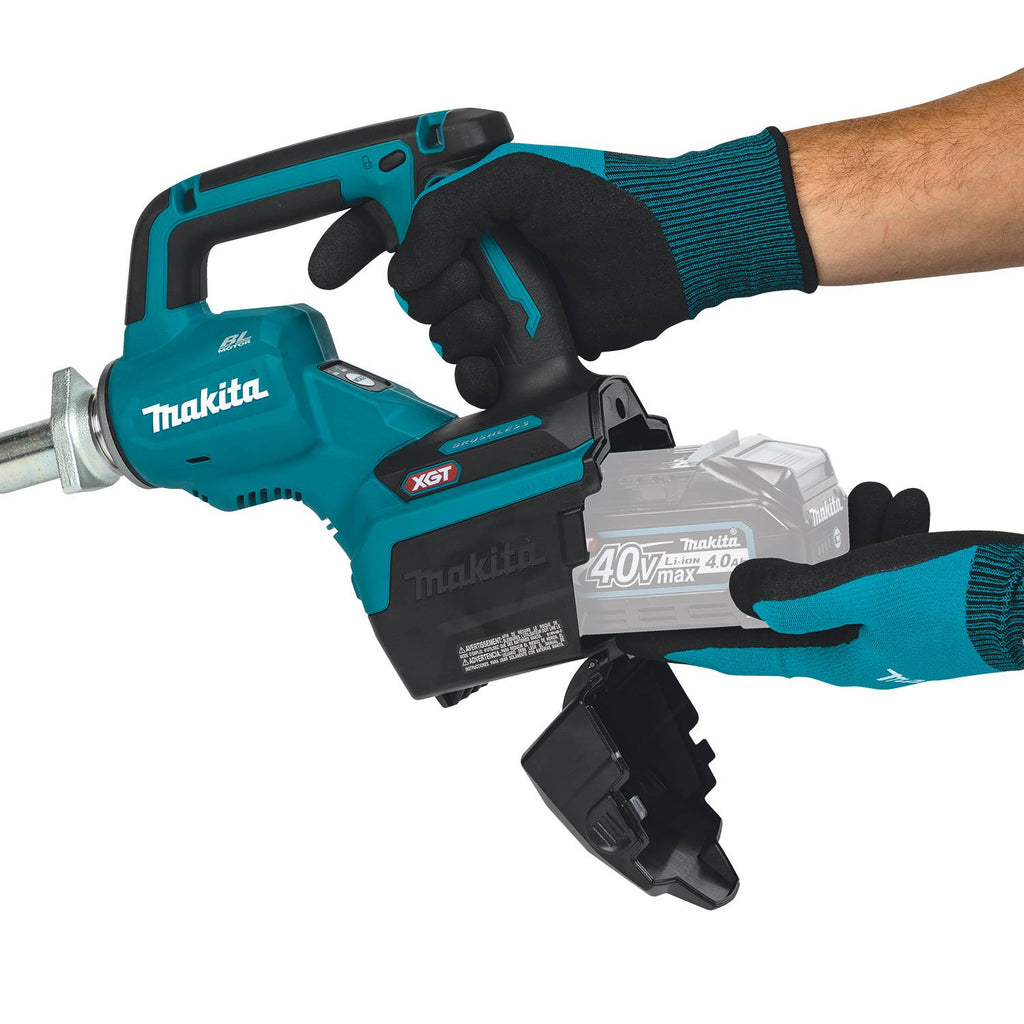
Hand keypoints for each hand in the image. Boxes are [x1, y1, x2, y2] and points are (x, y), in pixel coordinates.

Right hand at [309, 133, 815, 404]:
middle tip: (478, 280)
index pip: (389, 219)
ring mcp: (499, 301)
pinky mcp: (521, 345)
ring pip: (439, 335)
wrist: (667, 258)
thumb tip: (405, 266)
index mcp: (468, 205)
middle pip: (410, 290)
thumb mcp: (518, 181)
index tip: (327, 271)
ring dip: (463, 333)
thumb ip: (447, 211)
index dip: (351, 241)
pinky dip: (477, 376)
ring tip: (504, 317)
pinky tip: (496, 366)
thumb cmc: (607, 205)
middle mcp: (478, 253)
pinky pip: (472, 374)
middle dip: (436, 292)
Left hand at [619, 482, 1023, 686]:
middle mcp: (850, 638)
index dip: (690, 644)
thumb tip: (741, 592)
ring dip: (860, 531)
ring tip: (894, 527)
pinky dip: (890, 528)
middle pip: (791, 592)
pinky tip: (913, 522)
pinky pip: (873, 547)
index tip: (644, 640)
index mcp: (833, 655)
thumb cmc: (965, 602)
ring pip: (834, 558)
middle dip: (806, 554)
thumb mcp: (868, 590)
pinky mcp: (904, 589)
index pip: (739, 655)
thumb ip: (800, 593)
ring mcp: (880, 613)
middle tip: (832, 533)